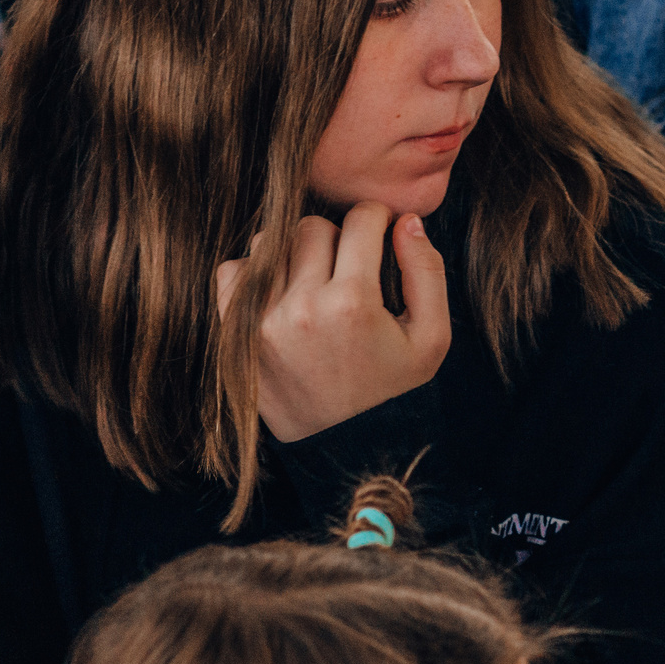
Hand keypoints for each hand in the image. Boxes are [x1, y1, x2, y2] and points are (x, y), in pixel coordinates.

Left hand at [215, 202, 451, 443]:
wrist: (342, 444)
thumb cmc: (391, 387)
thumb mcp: (432, 338)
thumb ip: (426, 273)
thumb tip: (406, 221)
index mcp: (354, 304)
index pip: (361, 220)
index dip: (377, 219)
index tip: (379, 233)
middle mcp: (302, 307)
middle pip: (312, 226)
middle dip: (336, 237)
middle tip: (349, 265)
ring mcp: (261, 320)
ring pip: (271, 243)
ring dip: (294, 254)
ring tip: (314, 282)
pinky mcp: (234, 332)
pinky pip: (233, 271)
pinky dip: (256, 274)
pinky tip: (282, 295)